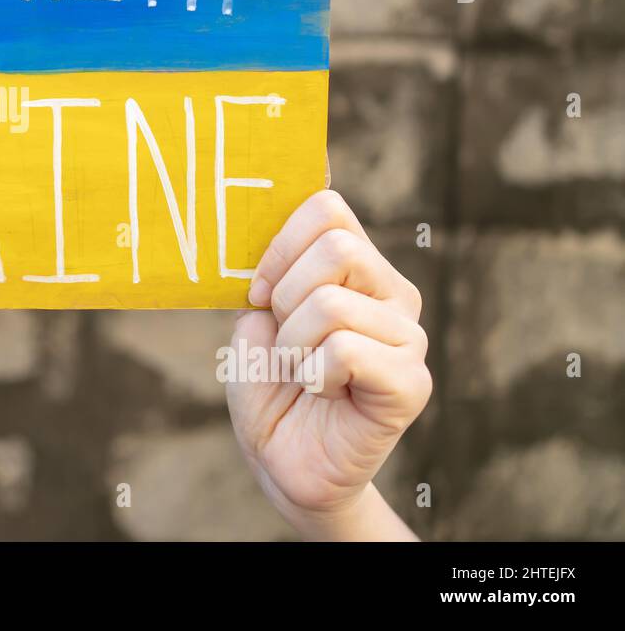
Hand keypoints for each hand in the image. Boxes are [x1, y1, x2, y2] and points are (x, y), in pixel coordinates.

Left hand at [225, 189, 430, 539]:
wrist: (281, 461)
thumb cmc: (269, 386)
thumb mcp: (256, 316)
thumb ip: (269, 268)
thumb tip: (267, 206)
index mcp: (357, 268)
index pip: (327, 208)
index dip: (279, 245)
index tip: (258, 291)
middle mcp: (392, 293)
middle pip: (336, 247)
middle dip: (284, 296)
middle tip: (283, 340)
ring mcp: (408, 338)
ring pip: (332, 304)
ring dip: (293, 346)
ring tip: (301, 373)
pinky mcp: (411, 384)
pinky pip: (346, 350)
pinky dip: (313, 374)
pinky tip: (322, 393)